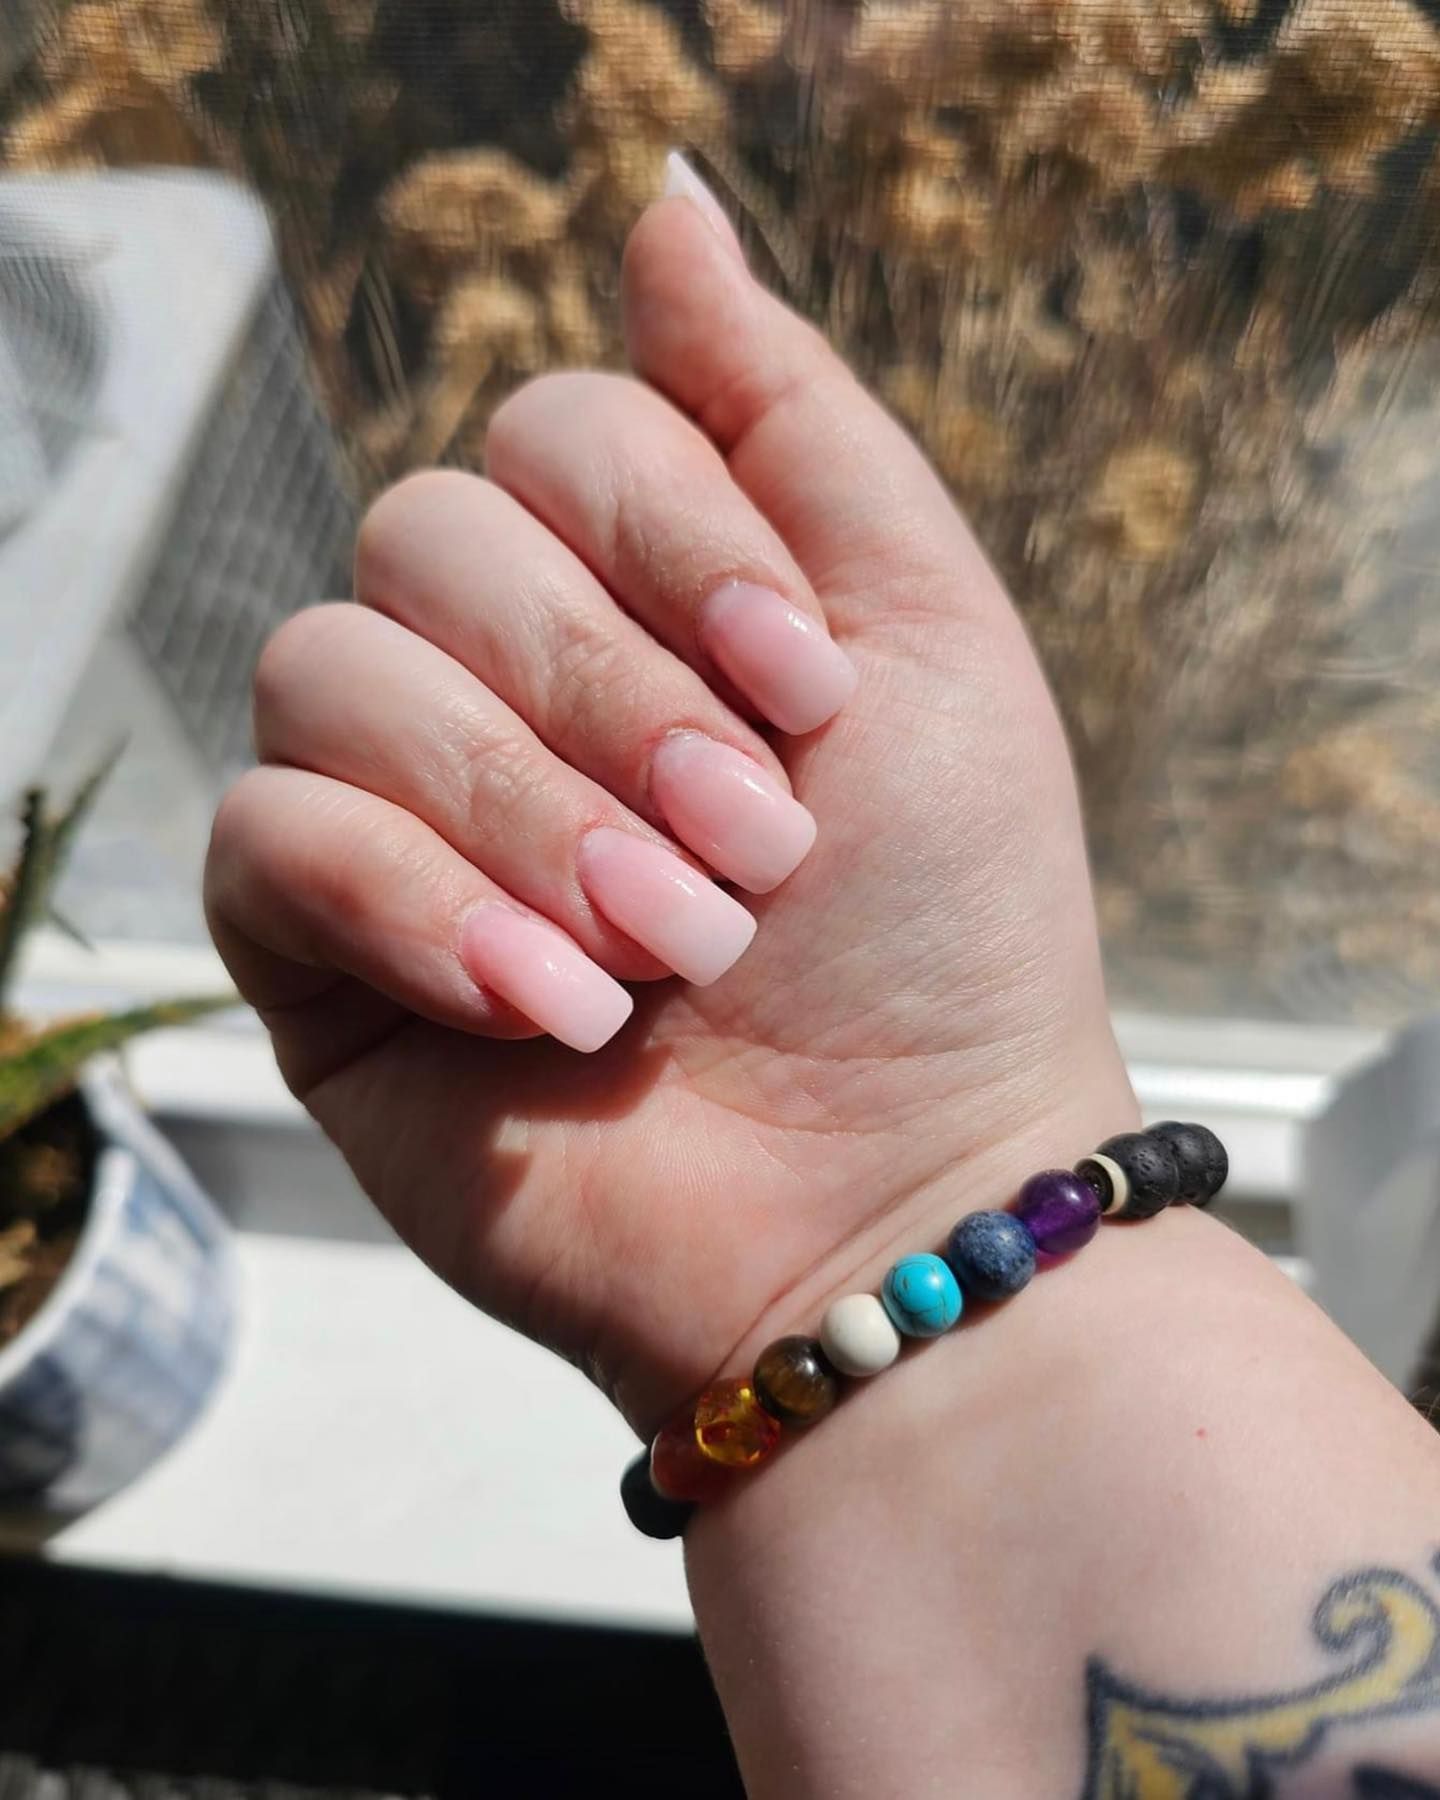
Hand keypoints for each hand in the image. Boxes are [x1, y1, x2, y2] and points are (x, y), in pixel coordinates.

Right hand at [204, 175, 1134, 1431]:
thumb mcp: (928, 633)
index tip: (816, 697)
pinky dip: (419, 909)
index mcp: (636, 591)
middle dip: (611, 702)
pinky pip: (269, 835)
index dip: (677, 539)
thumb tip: (662, 208)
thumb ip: (791, 418)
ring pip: (332, 670)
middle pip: (432, 538)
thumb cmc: (938, 931)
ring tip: (668, 948)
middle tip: (748, 855)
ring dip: (525, 813)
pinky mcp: (315, 944)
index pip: (558, 429)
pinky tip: (552, 1009)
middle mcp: (499, 676)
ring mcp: (396, 806)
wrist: (888, 1200)